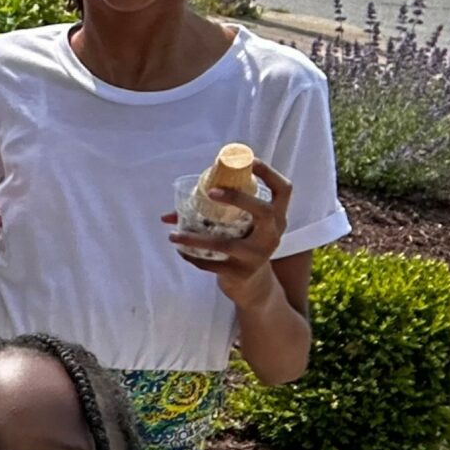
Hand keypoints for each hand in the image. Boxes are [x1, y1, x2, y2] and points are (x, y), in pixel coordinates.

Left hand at [166, 157, 290, 307]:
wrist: (254, 287)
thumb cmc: (242, 246)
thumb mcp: (239, 229)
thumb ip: (212, 216)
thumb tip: (166, 216)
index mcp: (276, 219)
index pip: (284, 191)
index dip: (270, 174)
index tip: (250, 162)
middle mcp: (272, 236)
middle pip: (264, 212)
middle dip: (238, 198)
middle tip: (211, 191)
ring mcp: (258, 256)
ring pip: (226, 244)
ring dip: (195, 239)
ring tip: (173, 234)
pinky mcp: (241, 273)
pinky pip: (213, 265)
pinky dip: (193, 258)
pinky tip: (180, 252)